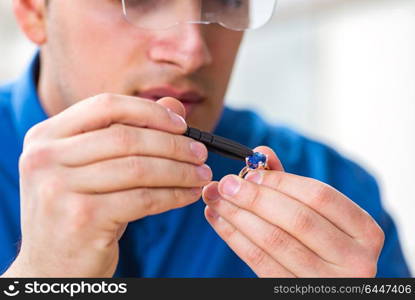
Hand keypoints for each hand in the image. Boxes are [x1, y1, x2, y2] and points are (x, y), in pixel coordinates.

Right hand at [3, 94, 211, 276]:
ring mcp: (59, 188)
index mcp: (45, 136)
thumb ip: (130, 131)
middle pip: (127, 137)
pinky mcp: (82, 218)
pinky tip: (189, 195)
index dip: (149, 111)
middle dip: (174, 144)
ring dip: (180, 171)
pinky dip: (173, 195)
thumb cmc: (80, 211)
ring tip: (201, 174)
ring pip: (139, 168)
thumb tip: (173, 104)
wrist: (53, 266)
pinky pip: (143, 199)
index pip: (106, 106)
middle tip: (200, 153)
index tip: (181, 125)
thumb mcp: (97, 168)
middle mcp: (44, 158)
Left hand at [202, 146, 383, 276]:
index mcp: (364, 231)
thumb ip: (291, 183)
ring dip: (237, 216)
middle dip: (254, 198)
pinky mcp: (295, 292)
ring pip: (274, 241)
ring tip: (215, 199)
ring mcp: (326, 281)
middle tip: (225, 184)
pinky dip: (233, 237)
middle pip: (297, 219)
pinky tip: (218, 220)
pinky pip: (259, 262)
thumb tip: (261, 152)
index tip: (249, 173)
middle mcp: (354, 259)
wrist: (325, 284)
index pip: (319, 196)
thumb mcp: (318, 213)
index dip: (281, 182)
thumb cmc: (322, 241)